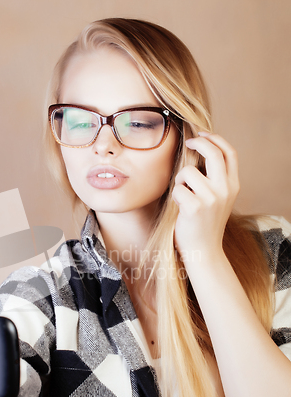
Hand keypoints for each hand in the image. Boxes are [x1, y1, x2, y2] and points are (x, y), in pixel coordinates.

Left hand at [171, 132, 239, 262]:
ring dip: (179, 180)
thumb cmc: (205, 222)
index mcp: (233, 185)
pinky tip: (180, 207)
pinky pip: (177, 188)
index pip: (229, 153)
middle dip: (198, 142)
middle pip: (212, 153)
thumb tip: (199, 149)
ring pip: (187, 171)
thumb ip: (214, 177)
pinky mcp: (195, 207)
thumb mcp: (218, 197)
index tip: (202, 133)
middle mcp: (225, 189)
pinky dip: (175, 195)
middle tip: (187, 142)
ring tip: (183, 195)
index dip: (215, 138)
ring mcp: (211, 198)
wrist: (204, 250)